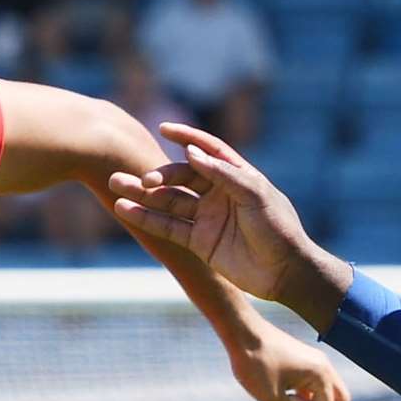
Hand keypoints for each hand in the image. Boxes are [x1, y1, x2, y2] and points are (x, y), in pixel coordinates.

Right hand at [109, 123, 352, 328]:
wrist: (284, 272)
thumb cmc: (278, 228)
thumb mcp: (255, 196)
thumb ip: (224, 174)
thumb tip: (193, 153)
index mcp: (238, 176)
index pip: (209, 150)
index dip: (188, 137)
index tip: (165, 128)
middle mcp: (219, 194)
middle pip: (183, 176)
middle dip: (161, 174)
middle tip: (144, 178)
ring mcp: (207, 217)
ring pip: (169, 201)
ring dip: (144, 194)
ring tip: (116, 184)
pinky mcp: (199, 241)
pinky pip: (168, 227)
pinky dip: (146, 218)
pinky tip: (124, 209)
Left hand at [228, 321, 350, 400]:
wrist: (243, 332)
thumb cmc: (256, 362)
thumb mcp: (269, 396)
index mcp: (320, 373)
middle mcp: (322, 366)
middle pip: (340, 398)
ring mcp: (313, 362)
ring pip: (327, 391)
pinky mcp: (301, 361)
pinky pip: (313, 384)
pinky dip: (310, 399)